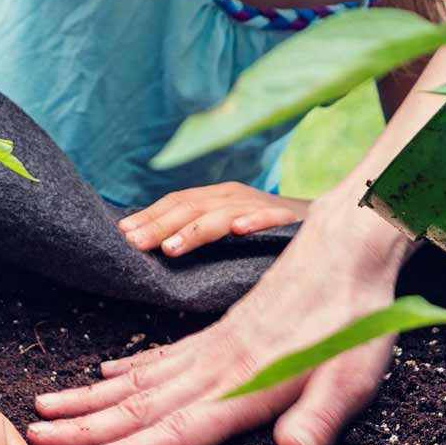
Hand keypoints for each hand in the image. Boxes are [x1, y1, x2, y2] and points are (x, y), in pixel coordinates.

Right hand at [29, 186, 409, 444]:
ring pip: (143, 379)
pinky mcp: (223, 329)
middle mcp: (221, 366)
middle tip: (32, 439)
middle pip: (145, 404)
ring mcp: (217, 345)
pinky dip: (128, 369)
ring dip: (93, 400)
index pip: (183, 427)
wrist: (351, 245)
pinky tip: (104, 377)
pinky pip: (164, 354)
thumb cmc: (359, 318)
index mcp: (249, 385)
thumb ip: (323, 415)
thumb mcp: (356, 373)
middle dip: (88, 428)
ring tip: (45, 411)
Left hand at [119, 184, 306, 255]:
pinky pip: (272, 218)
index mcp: (218, 197)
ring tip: (171, 248)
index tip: (122, 234)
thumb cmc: (267, 229)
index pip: (177, 202)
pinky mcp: (291, 217)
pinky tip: (240, 231)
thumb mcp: (229, 225)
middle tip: (135, 244)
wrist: (323, 219)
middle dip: (160, 225)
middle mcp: (236, 196)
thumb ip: (199, 230)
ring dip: (196, 230)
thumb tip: (154, 244)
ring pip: (224, 214)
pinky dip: (256, 221)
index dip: (150, 216)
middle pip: (192, 207)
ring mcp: (262, 205)